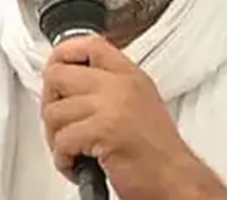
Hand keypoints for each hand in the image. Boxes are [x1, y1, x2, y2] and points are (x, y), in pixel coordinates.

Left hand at [40, 34, 226, 199]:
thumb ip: (109, 87)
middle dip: (50, 103)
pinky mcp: (105, 130)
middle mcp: (121, 84)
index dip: (62, 55)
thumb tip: (69, 83)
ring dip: (55, 138)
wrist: (176, 181)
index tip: (54, 70)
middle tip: (59, 123)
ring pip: (54, 111)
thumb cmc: (157, 152)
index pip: (89, 44)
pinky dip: (63, 160)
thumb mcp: (139, 102)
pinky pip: (62, 139)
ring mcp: (113, 105)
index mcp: (129, 74)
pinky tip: (77, 165)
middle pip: (58, 74)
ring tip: (72, 150)